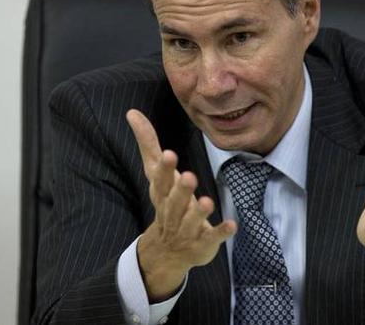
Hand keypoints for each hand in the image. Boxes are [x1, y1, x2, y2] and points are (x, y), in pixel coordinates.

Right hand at [126, 109, 236, 300]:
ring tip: (208, 201)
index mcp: (162, 194)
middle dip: (181, 190)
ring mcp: (187, 230)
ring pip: (191, 221)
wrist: (167, 252)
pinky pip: (212, 237)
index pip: (160, 180)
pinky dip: (221, 232)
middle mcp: (172, 212)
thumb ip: (148, 142)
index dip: (164, 169)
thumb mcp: (156, 173)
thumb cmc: (166, 201)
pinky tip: (232, 225)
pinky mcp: (203, 242)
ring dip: (199, 212)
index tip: (169, 154)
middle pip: (174, 202)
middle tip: (189, 176)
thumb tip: (131, 112)